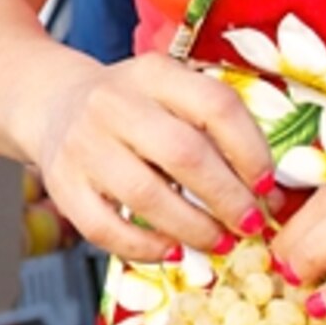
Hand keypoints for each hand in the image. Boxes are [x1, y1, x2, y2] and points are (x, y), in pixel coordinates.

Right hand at [25, 54, 275, 261]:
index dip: (250, 149)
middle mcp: (114, 102)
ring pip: (145, 195)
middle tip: (250, 224)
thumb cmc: (132, 109)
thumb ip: (217, 135)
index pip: (215, 105)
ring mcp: (82, 143)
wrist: (55, 104)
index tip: (266, 184)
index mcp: (153, 73)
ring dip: (193, 228)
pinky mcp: (62, 183)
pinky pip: (105, 227)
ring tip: (218, 243)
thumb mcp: (172, 97)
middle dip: (227, 198)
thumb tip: (270, 195)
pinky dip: (145, 248)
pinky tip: (171, 251)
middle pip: (183, 153)